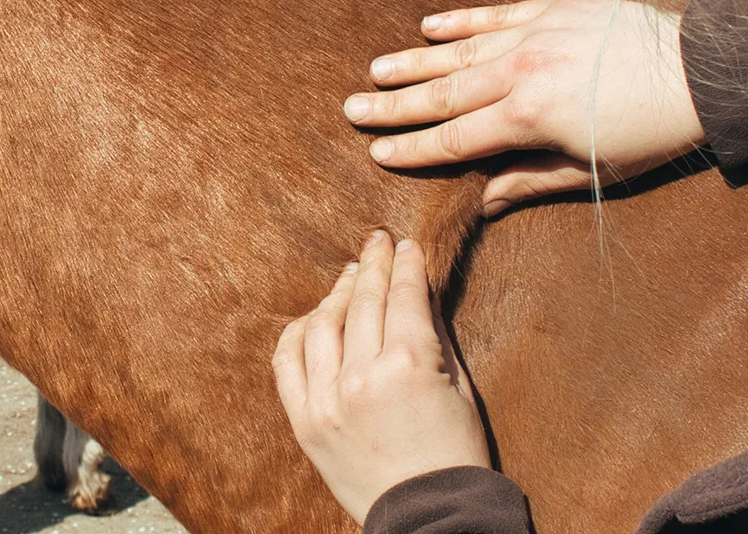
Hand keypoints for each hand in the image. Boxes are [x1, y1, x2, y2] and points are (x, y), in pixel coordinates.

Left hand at [272, 231, 489, 523]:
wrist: (429, 518)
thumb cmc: (455, 453)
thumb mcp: (459, 387)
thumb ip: (434, 333)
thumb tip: (417, 290)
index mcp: (410, 365)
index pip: (403, 295)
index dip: (405, 263)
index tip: (405, 244)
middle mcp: (362, 376)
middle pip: (362, 301)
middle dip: (372, 264)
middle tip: (375, 240)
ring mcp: (327, 399)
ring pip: (322, 324)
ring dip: (336, 293)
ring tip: (348, 274)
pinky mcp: (305, 422)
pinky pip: (287, 362)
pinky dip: (297, 333)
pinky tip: (312, 316)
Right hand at [343, 0, 705, 215]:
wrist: (700, 70)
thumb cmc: (648, 133)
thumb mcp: (590, 171)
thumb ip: (529, 182)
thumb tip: (485, 203)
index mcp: (527, 118)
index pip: (454, 138)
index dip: (412, 149)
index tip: (377, 153)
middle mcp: (520, 72)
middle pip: (442, 94)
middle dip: (394, 106)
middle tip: (353, 109)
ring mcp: (534, 36)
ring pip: (458, 52)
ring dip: (413, 63)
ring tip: (375, 70)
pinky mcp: (552, 11)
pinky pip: (494, 15)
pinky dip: (459, 22)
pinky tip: (429, 27)